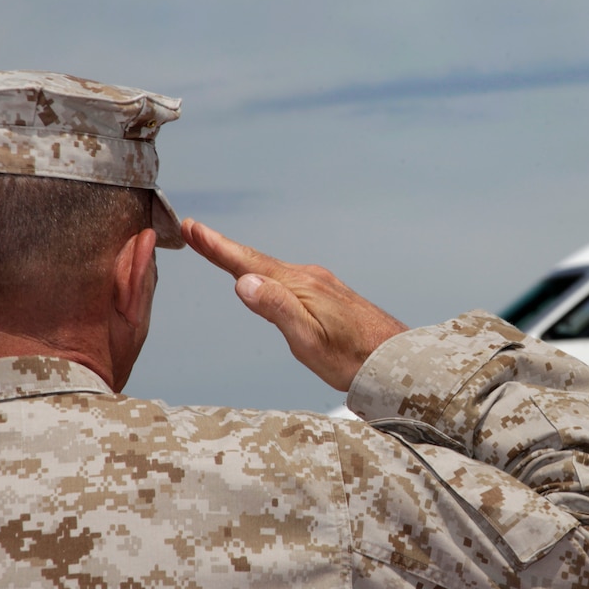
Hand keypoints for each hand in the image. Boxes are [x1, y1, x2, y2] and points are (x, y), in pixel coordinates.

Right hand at [180, 219, 408, 391]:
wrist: (396, 360)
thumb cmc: (353, 358)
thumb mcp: (308, 340)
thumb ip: (277, 309)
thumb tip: (243, 282)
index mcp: (299, 286)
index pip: (249, 263)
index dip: (217, 247)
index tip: (192, 228)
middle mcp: (309, 278)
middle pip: (257, 261)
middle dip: (224, 249)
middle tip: (195, 233)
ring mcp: (321, 284)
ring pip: (274, 270)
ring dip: (245, 261)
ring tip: (221, 253)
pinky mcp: (329, 295)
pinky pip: (289, 279)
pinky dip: (267, 274)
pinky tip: (265, 281)